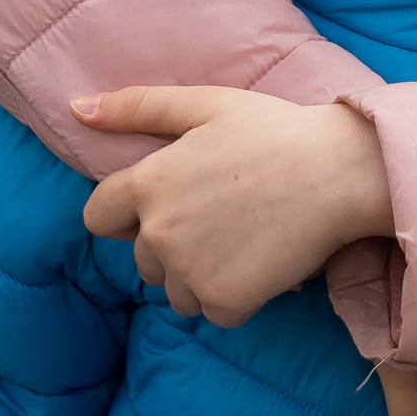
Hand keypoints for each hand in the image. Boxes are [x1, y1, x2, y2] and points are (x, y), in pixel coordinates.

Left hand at [75, 86, 393, 326]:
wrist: (340, 173)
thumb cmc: (275, 131)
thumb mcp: (205, 104)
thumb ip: (137, 107)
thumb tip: (76, 107)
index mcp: (147, 182)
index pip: (98, 218)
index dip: (129, 213)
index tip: (171, 204)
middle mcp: (159, 231)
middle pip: (142, 259)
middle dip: (173, 244)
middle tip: (224, 216)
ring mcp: (190, 271)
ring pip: (176, 291)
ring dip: (200, 275)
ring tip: (245, 239)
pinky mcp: (225, 301)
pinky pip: (213, 310)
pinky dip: (235, 294)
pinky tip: (263, 261)